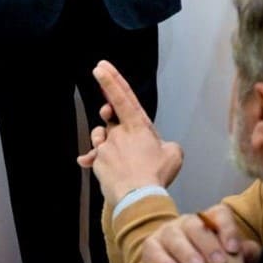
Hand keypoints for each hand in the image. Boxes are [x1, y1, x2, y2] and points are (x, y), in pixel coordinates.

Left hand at [76, 60, 181, 206]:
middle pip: (109, 117)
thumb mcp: (173, 154)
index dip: (112, 81)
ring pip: (99, 135)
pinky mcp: (97, 160)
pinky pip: (93, 156)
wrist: (138, 195)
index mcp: (138, 126)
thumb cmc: (157, 173)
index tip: (100, 66)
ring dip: (103, 139)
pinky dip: (93, 159)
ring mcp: (106, 146)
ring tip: (117, 155)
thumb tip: (161, 147)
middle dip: (107, 111)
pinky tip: (89, 163)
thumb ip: (166, 145)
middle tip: (107, 112)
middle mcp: (118, 132)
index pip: (123, 97)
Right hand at [143, 205, 259, 262]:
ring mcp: (167, 234)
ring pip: (173, 234)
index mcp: (210, 224)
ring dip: (185, 251)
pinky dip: (160, 259)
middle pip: (196, 224)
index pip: (219, 214)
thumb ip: (245, 256)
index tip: (234, 250)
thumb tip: (250, 251)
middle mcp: (188, 224)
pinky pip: (152, 249)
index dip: (228, 229)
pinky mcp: (150, 248)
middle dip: (208, 244)